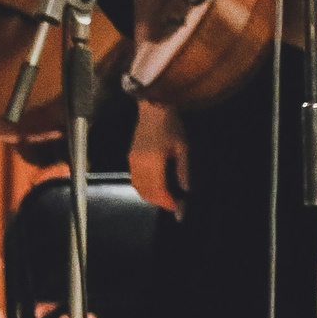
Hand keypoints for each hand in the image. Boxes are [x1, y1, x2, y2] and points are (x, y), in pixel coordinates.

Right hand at [129, 101, 189, 215]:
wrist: (153, 108)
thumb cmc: (171, 126)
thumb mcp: (182, 148)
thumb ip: (183, 170)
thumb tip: (186, 190)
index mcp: (153, 162)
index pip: (159, 190)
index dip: (169, 202)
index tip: (180, 208)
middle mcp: (139, 165)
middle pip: (147, 192)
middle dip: (160, 202)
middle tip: (174, 205)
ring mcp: (132, 162)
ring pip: (139, 188)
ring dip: (151, 197)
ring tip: (165, 198)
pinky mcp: (130, 158)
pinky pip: (135, 180)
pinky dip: (144, 188)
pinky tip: (155, 187)